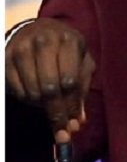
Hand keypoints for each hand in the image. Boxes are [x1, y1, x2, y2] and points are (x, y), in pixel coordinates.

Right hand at [5, 19, 95, 143]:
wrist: (41, 29)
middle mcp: (44, 42)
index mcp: (69, 41)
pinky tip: (35, 96)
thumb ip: (82, 90)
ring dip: (41, 106)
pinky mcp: (5, 55)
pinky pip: (15, 88)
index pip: (69, 82)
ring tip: (50, 106)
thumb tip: (77, 122)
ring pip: (31, 90)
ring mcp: (21, 48)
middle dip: (56, 113)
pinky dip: (26, 99)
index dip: (71, 107)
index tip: (73, 126)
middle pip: (49, 88)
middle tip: (61, 132)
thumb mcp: (83, 63)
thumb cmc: (68, 50)